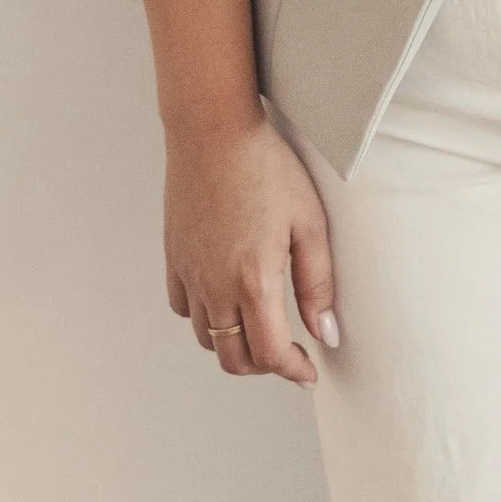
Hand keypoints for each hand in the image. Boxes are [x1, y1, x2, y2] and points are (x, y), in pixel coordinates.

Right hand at [164, 110, 339, 382]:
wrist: (213, 130)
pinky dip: (204, 316)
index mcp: (253, 280)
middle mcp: (215, 285)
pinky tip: (224, 297)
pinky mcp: (173, 256)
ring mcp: (189, 272)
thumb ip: (318, 284)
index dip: (291, 371)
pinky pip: (183, 306)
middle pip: (232, 358)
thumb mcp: (308, 223)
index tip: (308, 371)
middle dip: (263, 367)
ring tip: (259, 325)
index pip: (269, 354)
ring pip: (206, 337)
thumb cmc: (266, 168)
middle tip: (287, 354)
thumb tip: (327, 334)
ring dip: (234, 344)